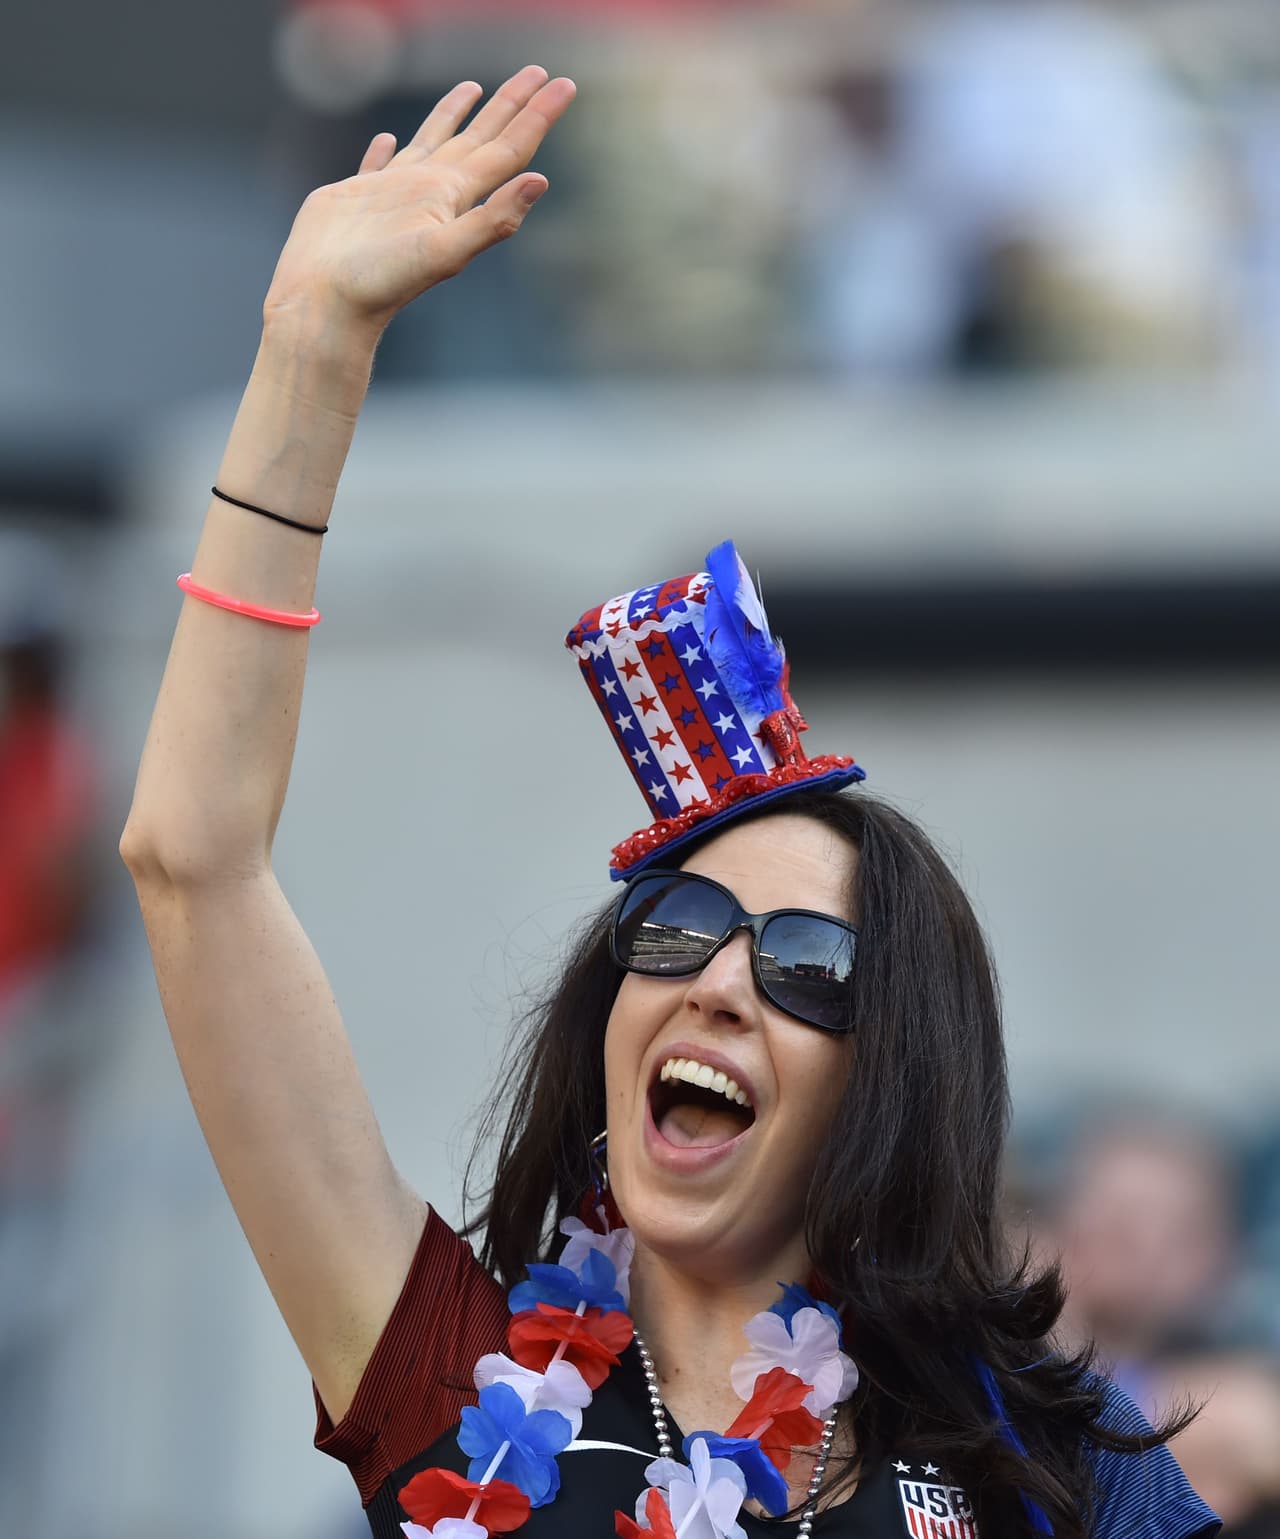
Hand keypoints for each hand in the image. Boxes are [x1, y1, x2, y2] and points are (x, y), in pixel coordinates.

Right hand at [263, 66, 575, 337]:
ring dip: (455, 116)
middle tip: (537, 71)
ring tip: (474, 88)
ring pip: (433, 142)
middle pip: (481, 137)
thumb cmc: (381, 283)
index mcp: (456, 197)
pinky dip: (385, 150)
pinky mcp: (356, 198)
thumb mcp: (444, 251)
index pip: (508, 149)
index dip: (537, 116)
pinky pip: (379, 164)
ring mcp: (395, 194)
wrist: (326, 305)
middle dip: (510, 104)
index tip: (565, 84)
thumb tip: (540, 181)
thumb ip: (491, 218)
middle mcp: (432, 191)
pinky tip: (388, 138)